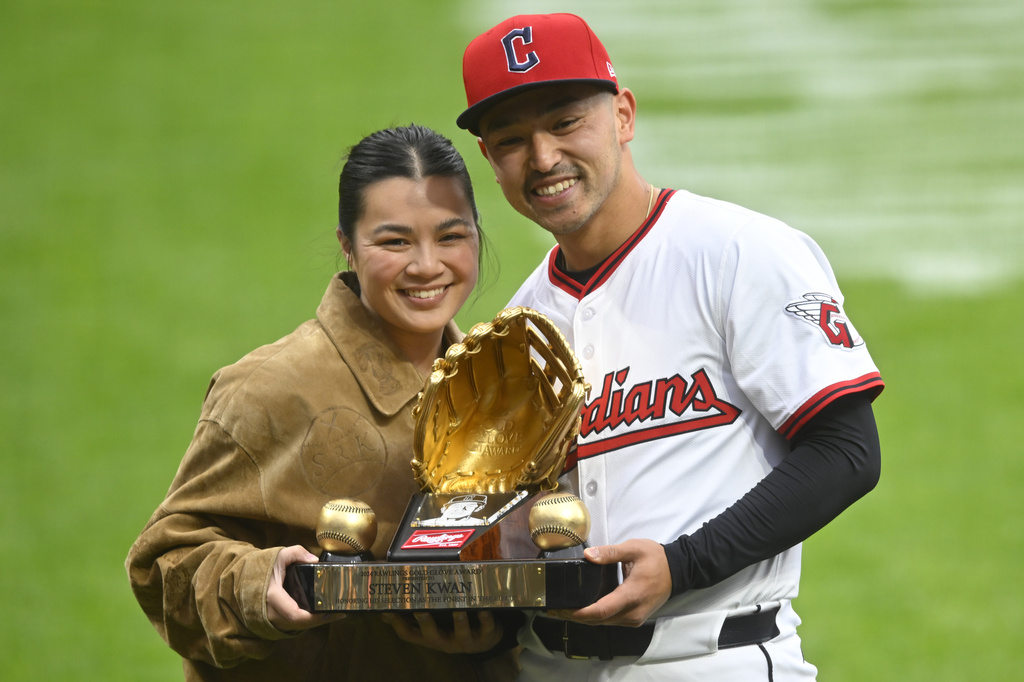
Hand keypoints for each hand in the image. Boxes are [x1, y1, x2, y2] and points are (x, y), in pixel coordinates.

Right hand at [266, 546, 345, 631]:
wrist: (244, 581)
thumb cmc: (262, 568)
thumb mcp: (278, 556)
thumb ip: (296, 553)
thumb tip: (314, 559)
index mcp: (272, 598)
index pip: (295, 615)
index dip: (313, 618)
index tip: (330, 611)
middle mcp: (272, 613)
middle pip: (300, 624)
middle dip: (320, 620)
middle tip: (339, 612)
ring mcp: (273, 619)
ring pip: (298, 626)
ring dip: (316, 622)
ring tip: (335, 612)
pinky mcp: (276, 620)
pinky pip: (294, 624)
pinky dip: (308, 621)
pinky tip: (321, 614)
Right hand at [382, 610, 502, 653]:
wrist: (486, 641)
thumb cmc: (454, 627)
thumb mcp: (434, 626)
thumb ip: (414, 618)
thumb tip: (385, 607)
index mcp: (430, 638)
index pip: (409, 634)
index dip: (397, 623)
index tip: (387, 610)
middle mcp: (445, 642)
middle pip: (432, 636)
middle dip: (426, 623)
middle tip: (420, 609)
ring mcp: (465, 641)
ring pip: (461, 633)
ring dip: (459, 620)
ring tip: (458, 608)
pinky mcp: (486, 637)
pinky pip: (486, 628)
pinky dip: (485, 618)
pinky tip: (484, 609)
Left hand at [548, 539, 671, 626]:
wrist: (677, 571)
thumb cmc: (656, 559)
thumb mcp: (633, 549)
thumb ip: (610, 553)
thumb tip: (589, 555)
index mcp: (632, 595)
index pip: (601, 611)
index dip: (579, 613)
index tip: (561, 609)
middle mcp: (632, 613)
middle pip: (598, 621)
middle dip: (575, 616)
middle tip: (555, 608)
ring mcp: (634, 619)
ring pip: (603, 623)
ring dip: (584, 618)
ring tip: (564, 608)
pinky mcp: (634, 619)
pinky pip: (610, 620)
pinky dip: (595, 616)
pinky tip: (583, 607)